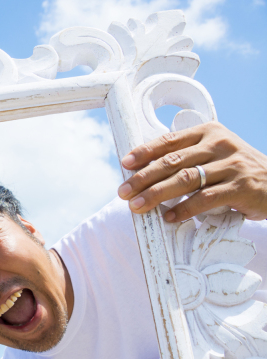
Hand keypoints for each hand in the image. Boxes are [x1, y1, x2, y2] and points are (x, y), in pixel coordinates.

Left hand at [117, 122, 266, 221]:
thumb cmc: (236, 172)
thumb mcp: (213, 155)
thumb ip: (186, 158)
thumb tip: (143, 173)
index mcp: (208, 132)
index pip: (170, 141)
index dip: (145, 152)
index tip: (125, 164)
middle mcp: (219, 144)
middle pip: (173, 161)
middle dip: (144, 178)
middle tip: (124, 192)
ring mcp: (232, 165)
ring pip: (185, 179)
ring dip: (157, 194)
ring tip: (137, 206)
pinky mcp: (241, 187)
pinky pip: (206, 199)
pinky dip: (184, 209)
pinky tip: (169, 218)